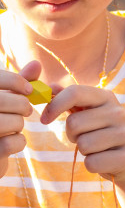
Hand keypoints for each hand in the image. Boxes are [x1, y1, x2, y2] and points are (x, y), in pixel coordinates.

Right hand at [0, 60, 41, 177]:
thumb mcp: (4, 99)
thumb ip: (18, 83)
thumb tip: (37, 63)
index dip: (17, 81)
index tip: (28, 90)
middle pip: (12, 102)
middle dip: (23, 106)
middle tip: (23, 111)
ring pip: (16, 122)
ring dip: (19, 126)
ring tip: (10, 128)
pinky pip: (16, 142)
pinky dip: (18, 143)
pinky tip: (9, 143)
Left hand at [40, 85, 124, 181]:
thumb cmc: (103, 134)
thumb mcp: (89, 113)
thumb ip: (70, 99)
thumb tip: (50, 87)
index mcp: (107, 98)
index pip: (75, 92)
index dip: (54, 106)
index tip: (44, 119)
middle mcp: (119, 113)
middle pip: (74, 123)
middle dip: (72, 135)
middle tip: (84, 138)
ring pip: (83, 145)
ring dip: (84, 151)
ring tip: (96, 149)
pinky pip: (92, 163)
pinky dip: (92, 165)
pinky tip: (103, 161)